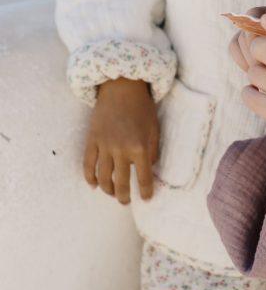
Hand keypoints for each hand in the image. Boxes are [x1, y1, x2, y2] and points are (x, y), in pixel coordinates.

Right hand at [84, 77, 159, 203]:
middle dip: (124, 196)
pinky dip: (89, 178)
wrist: (121, 87)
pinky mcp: (91, 140)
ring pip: (103, 178)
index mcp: (140, 147)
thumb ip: (153, 150)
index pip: (144, 178)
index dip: (146, 192)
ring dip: (107, 190)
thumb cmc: (142, 107)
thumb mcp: (154, 128)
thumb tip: (149, 168)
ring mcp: (104, 146)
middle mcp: (120, 150)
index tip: (146, 199)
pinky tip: (94, 184)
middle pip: (121, 183)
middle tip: (126, 202)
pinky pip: (87, 164)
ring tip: (113, 194)